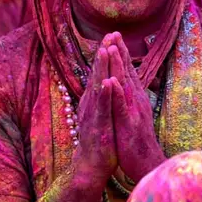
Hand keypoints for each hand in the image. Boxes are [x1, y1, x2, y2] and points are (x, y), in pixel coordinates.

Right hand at [72, 46, 119, 185]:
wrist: (90, 166)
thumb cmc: (99, 141)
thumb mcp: (100, 115)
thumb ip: (100, 98)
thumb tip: (102, 81)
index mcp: (94, 100)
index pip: (99, 73)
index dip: (104, 55)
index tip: (111, 37)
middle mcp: (91, 103)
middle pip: (97, 74)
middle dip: (103, 54)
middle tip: (108, 35)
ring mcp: (93, 114)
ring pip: (98, 87)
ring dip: (101, 68)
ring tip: (105, 50)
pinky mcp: (98, 126)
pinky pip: (102, 108)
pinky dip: (104, 94)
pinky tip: (108, 82)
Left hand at [104, 33, 164, 183]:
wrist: (146, 162)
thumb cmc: (136, 139)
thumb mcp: (132, 113)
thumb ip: (129, 98)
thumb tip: (124, 83)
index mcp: (135, 98)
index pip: (127, 71)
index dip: (121, 53)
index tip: (114, 36)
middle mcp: (136, 100)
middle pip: (127, 72)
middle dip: (120, 52)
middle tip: (113, 33)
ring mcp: (133, 111)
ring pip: (125, 85)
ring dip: (119, 66)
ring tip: (111, 48)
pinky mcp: (129, 123)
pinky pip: (122, 106)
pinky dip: (118, 93)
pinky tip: (113, 81)